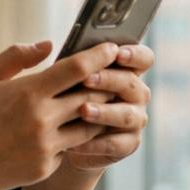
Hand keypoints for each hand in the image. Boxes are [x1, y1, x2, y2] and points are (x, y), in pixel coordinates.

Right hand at [0, 40, 120, 189]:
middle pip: (91, 96)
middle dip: (107, 84)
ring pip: (88, 127)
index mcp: (27, 92)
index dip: (100, 56)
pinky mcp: (43, 168)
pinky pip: (68, 149)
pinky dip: (71, 139)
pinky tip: (70, 131)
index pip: (78, 68)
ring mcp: (45, 147)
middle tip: (117, 74)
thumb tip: (49, 46)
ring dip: (97, 113)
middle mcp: (41, 120)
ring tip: (101, 102)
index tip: (112, 49)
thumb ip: (16, 57)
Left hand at [63, 44, 153, 170]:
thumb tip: (46, 45)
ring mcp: (134, 119)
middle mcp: (134, 94)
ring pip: (127, 115)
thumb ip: (56, 62)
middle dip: (110, 80)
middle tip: (87, 79)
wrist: (59, 139)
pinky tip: (77, 142)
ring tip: (82, 110)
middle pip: (132, 84)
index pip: (143, 58)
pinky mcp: (127, 144)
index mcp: (125, 70)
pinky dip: (97, 143)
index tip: (116, 52)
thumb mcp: (59, 78)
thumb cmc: (61, 99)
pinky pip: (118, 144)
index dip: (134, 54)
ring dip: (105, 112)